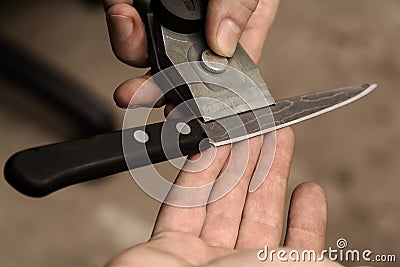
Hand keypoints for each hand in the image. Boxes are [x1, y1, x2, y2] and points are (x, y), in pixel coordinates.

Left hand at [103, 0, 279, 107]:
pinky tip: (124, 14)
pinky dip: (122, 26)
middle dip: (164, 90)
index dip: (213, 97)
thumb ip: (242, 4)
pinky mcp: (138, 3)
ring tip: (134, 45)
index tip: (195, 114)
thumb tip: (224, 43)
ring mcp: (168, 14)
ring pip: (150, 53)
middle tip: (151, 100)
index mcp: (240, 21)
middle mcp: (203, 23)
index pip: (230, 70)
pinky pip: (126, 25)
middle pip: (185, 69)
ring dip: (137, 57)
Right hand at [105, 128, 341, 265]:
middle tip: (273, 139)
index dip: (303, 215)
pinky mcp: (165, 247)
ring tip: (246, 134)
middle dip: (266, 172)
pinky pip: (183, 203)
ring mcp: (198, 258)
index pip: (295, 245)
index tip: (309, 188)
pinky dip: (197, 173)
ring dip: (233, 164)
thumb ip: (307, 255)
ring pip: (219, 201)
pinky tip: (211, 149)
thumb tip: (326, 254)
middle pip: (254, 212)